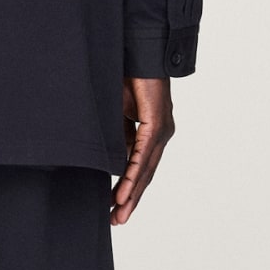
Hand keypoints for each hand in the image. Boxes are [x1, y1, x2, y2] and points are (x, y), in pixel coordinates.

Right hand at [112, 76, 173, 224]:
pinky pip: (143, 154)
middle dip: (131, 199)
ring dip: (131, 193)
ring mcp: (161, 129)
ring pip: (145, 168)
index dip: (130, 187)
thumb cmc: (127, 76)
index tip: (116, 206)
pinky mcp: (157, 122)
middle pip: (145, 174)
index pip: (141, 166)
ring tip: (119, 213)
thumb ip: (116, 133)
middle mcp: (161, 133)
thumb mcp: (116, 112)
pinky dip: (132, 174)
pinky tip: (124, 192)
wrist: (139, 49)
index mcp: (152, 131)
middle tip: (117, 220)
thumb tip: (108, 157)